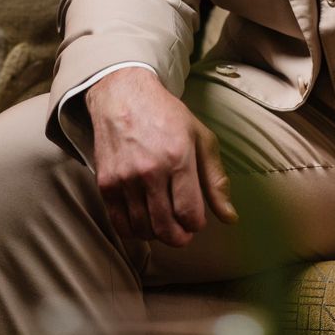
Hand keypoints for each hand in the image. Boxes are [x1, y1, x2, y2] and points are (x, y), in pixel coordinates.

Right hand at [86, 67, 236, 246]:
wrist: (124, 96)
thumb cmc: (167, 116)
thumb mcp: (202, 139)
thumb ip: (216, 180)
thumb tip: (229, 217)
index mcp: (178, 158)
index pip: (189, 213)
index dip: (196, 225)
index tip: (196, 220)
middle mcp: (150, 171)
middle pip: (165, 227)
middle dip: (179, 238)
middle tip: (183, 233)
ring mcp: (125, 178)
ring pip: (142, 229)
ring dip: (156, 235)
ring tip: (164, 224)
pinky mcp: (105, 182)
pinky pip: (118, 223)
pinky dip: (132, 231)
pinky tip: (143, 223)